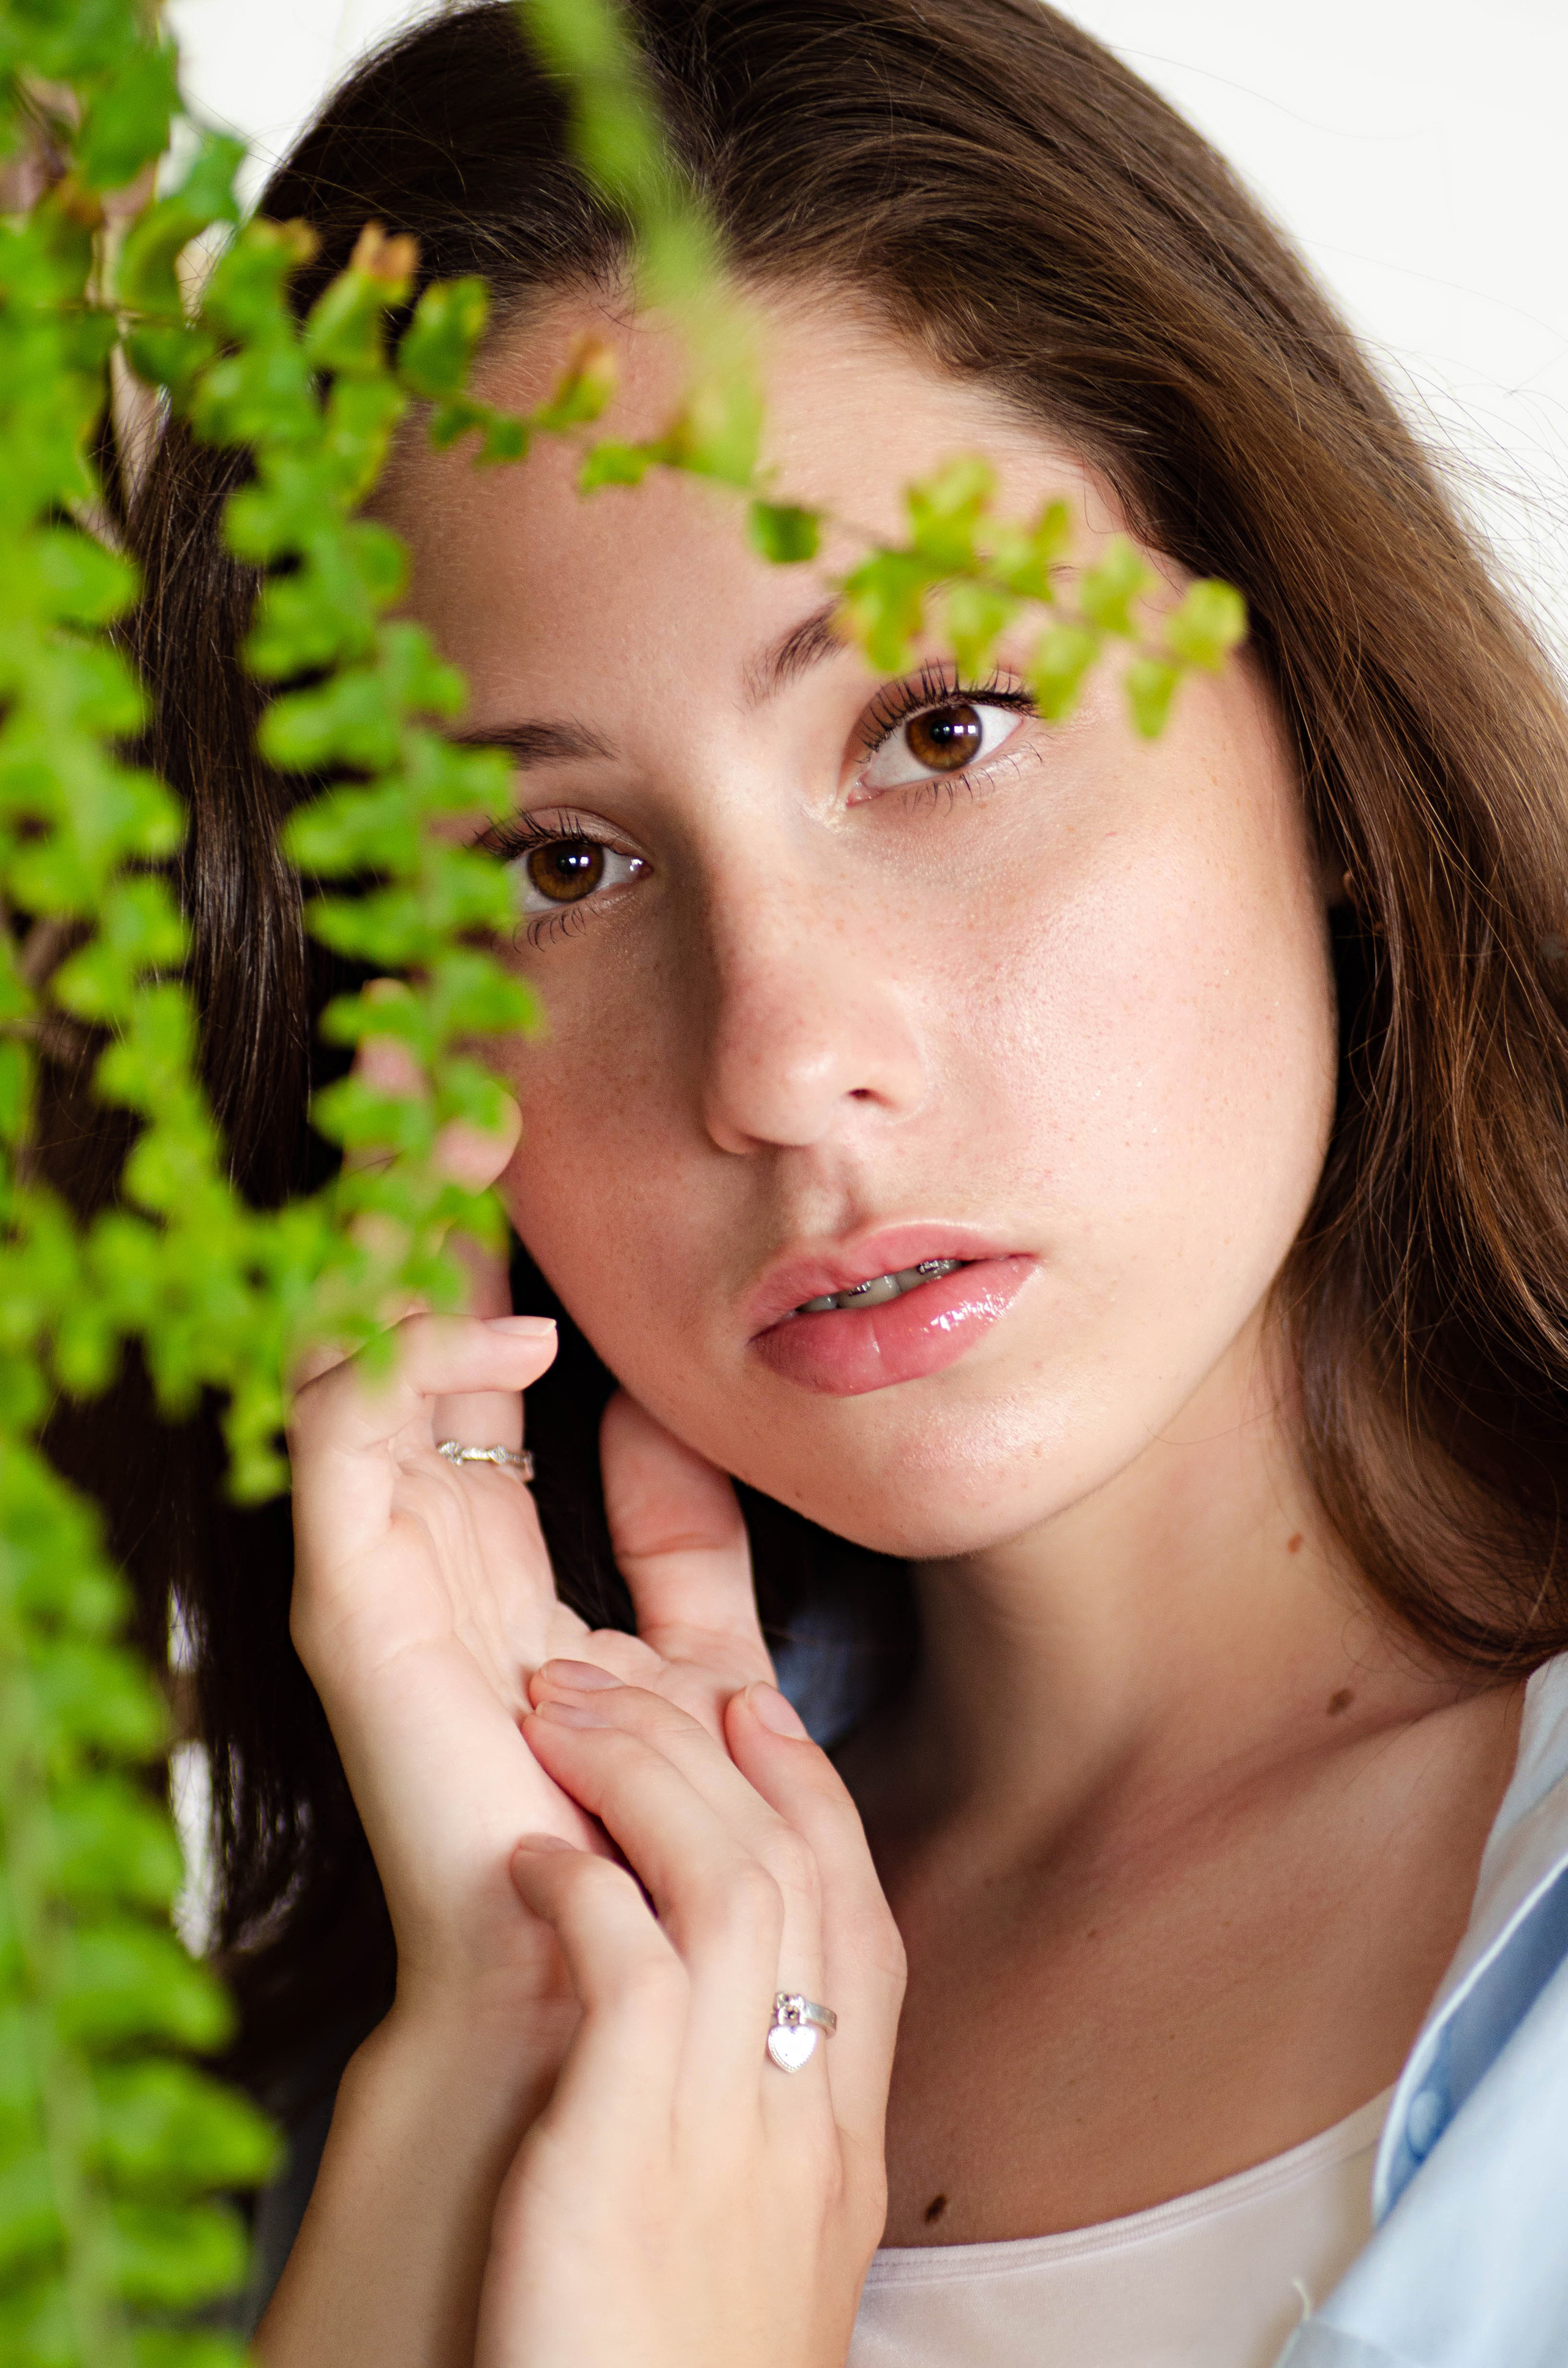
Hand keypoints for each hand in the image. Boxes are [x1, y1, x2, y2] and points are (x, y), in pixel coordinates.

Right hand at [287, 1026, 777, 2044]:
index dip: (483, 1236)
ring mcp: (369, 1575)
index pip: (471, 1356)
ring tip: (449, 1117)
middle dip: (413, 1190)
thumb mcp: (698, 1655)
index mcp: (491, 1553)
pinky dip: (401, 1372)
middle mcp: (413, 1547)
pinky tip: (497, 1328)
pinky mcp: (347, 1618)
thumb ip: (685, 1545)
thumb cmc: (654, 1835)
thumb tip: (676, 1412)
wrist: (616, 1982)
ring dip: (396, 1231)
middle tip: (434, 1043)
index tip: (514, 1113)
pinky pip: (350, 1455)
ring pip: (358, 1357)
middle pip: (397, 1327)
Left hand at [473, 1670, 905, 2367]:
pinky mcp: (631, 2159)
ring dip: (641, 1777)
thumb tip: (700, 2016)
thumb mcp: (750, 2249)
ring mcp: (733, 2136)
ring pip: (732, 1887)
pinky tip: (534, 1857)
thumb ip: (746, 2123)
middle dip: (712, 1748)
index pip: (858, 1913)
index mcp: (842, 2140)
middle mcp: (809, 2121)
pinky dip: (587, 1888)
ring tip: (558, 1716)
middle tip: (620, 1673)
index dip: (808, 1791)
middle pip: (803, 1871)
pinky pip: (633, 1971)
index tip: (753, 1708)